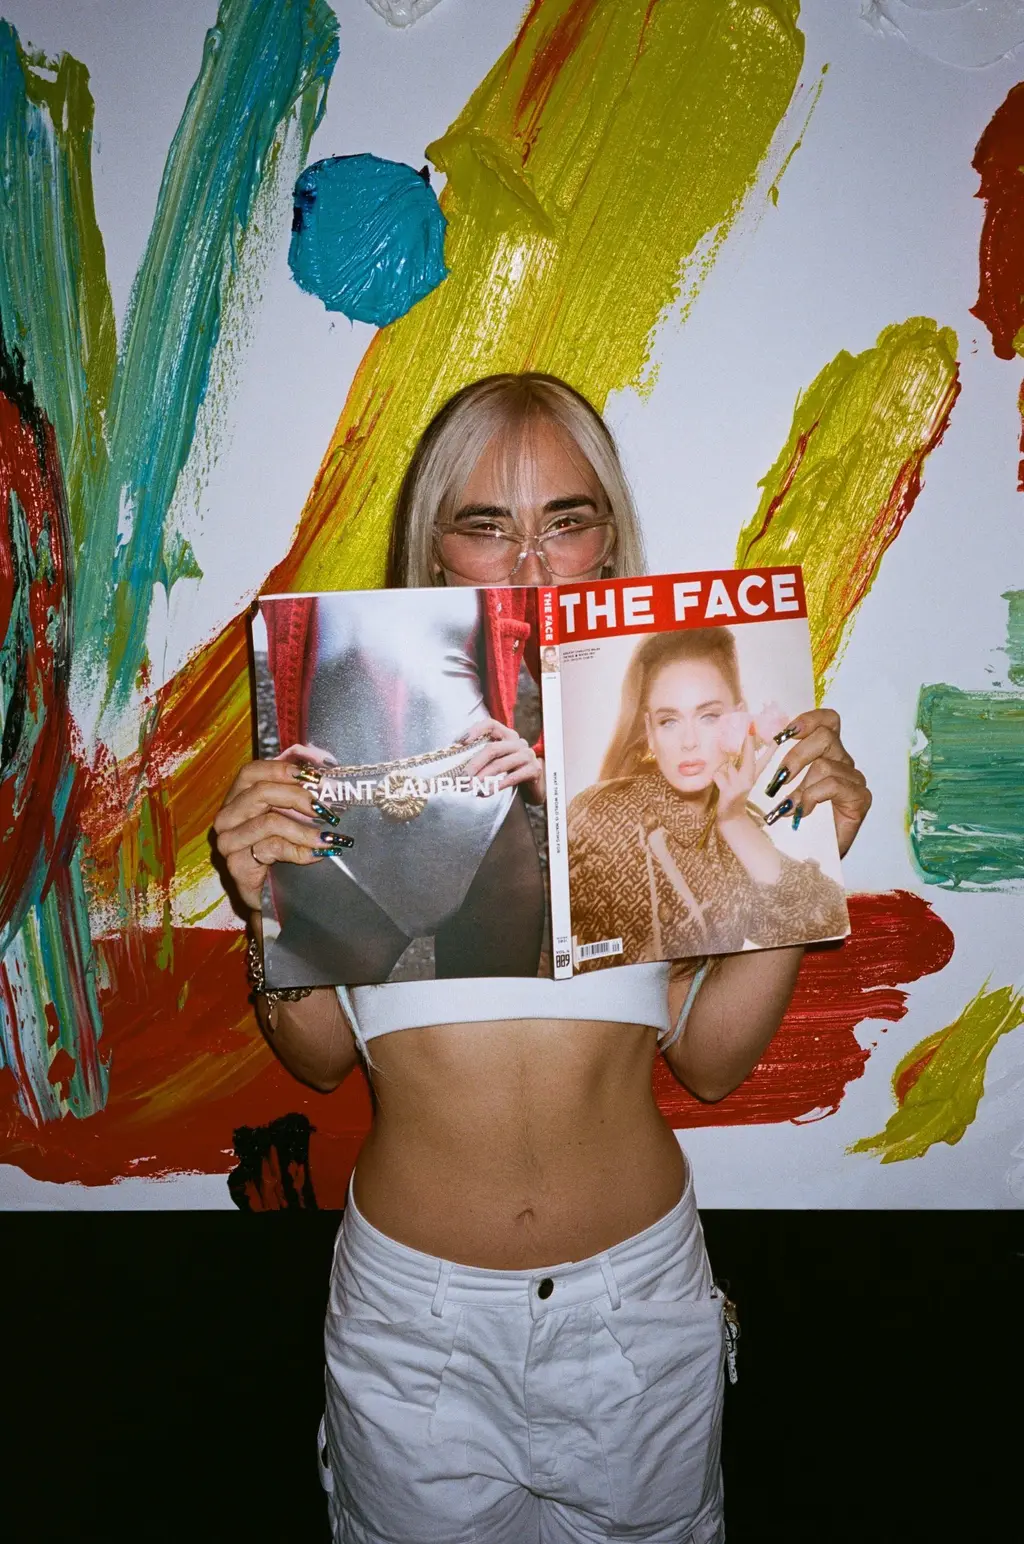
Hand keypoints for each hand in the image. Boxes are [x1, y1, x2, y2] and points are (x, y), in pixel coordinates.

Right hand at [212, 744, 346, 910]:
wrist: (273, 895)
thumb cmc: (283, 849)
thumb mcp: (290, 815)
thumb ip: (299, 788)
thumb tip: (320, 762)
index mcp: (236, 798)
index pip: (251, 772)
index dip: (281, 769)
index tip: (313, 776)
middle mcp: (227, 817)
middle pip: (261, 793)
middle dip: (299, 797)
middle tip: (327, 809)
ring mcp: (228, 842)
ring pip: (269, 822)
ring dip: (305, 829)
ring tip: (328, 837)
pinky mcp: (237, 866)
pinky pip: (272, 848)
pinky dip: (300, 850)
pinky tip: (318, 854)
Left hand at [459, 718, 544, 802]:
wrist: (536, 786)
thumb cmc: (511, 770)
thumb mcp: (499, 758)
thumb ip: (483, 755)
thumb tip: (455, 757)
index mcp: (507, 735)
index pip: (491, 724)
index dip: (475, 730)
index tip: (460, 742)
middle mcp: (518, 742)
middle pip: (492, 749)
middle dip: (474, 763)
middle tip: (462, 776)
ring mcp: (527, 755)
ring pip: (500, 764)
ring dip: (483, 777)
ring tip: (471, 787)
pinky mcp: (534, 770)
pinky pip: (512, 777)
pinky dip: (497, 786)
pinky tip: (486, 792)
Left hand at [714, 725, 774, 826]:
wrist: (729, 817)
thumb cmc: (731, 796)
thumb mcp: (733, 780)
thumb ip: (731, 767)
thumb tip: (725, 753)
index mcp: (751, 776)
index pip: (762, 760)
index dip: (769, 749)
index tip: (776, 737)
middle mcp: (748, 780)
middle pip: (749, 758)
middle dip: (749, 743)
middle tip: (751, 727)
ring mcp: (740, 786)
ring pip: (726, 767)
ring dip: (722, 771)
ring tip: (724, 783)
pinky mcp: (730, 792)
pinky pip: (718, 775)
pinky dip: (715, 778)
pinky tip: (719, 787)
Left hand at [764, 710, 871, 857]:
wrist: (807, 858)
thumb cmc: (786, 822)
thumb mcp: (771, 791)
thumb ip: (764, 768)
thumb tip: (748, 744)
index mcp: (825, 752)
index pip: (827, 721)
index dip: (808, 719)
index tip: (782, 735)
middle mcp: (842, 762)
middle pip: (826, 735)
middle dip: (796, 755)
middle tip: (778, 779)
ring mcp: (853, 780)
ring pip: (826, 764)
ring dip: (800, 786)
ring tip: (788, 807)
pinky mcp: (860, 799)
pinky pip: (834, 784)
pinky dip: (813, 797)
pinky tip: (804, 812)